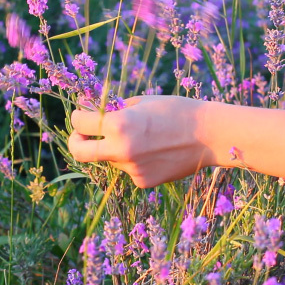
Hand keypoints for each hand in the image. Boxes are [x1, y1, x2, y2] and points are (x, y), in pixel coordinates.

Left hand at [68, 95, 213, 187]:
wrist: (209, 135)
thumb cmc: (176, 110)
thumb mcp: (141, 102)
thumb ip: (114, 110)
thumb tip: (92, 112)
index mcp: (118, 125)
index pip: (80, 122)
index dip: (79, 115)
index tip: (83, 113)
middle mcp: (120, 150)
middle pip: (79, 152)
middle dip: (76, 141)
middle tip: (83, 135)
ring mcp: (131, 169)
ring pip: (109, 158)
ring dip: (114, 148)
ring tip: (143, 138)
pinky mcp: (143, 182)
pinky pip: (128, 169)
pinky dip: (134, 160)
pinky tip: (156, 152)